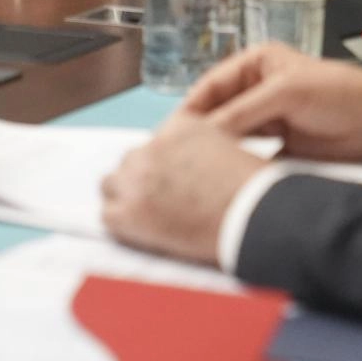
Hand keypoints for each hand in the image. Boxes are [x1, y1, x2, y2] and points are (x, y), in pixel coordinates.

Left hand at [101, 109, 263, 264]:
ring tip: (150, 217)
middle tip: (162, 200)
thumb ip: (204, 148)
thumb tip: (195, 166)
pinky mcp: (129, 211)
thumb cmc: (253, 187)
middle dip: (143, 178)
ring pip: (112, 184)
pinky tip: (142, 233)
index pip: (156, 141)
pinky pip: (108, 215)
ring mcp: (137, 178)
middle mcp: (153, 147)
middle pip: (131, 160)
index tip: (173, 179)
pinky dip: (122, 224)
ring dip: (127, 197)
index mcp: (180, 127)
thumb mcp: (230, 148)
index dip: (164, 164)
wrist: (253, 215)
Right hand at [187, 43, 361, 162]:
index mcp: (254, 65)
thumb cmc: (333, 93)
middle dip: (197, 131)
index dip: (190, 108)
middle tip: (173, 156)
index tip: (168, 134)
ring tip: (189, 169)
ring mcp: (265, 118)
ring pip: (229, 135)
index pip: (211, 86)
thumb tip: (201, 134)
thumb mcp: (285, 93)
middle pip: (216, 111)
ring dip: (213, 149)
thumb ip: (243, 112)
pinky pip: (247, 154)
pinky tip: (219, 176)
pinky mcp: (277, 146)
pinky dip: (234, 163)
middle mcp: (255, 89)